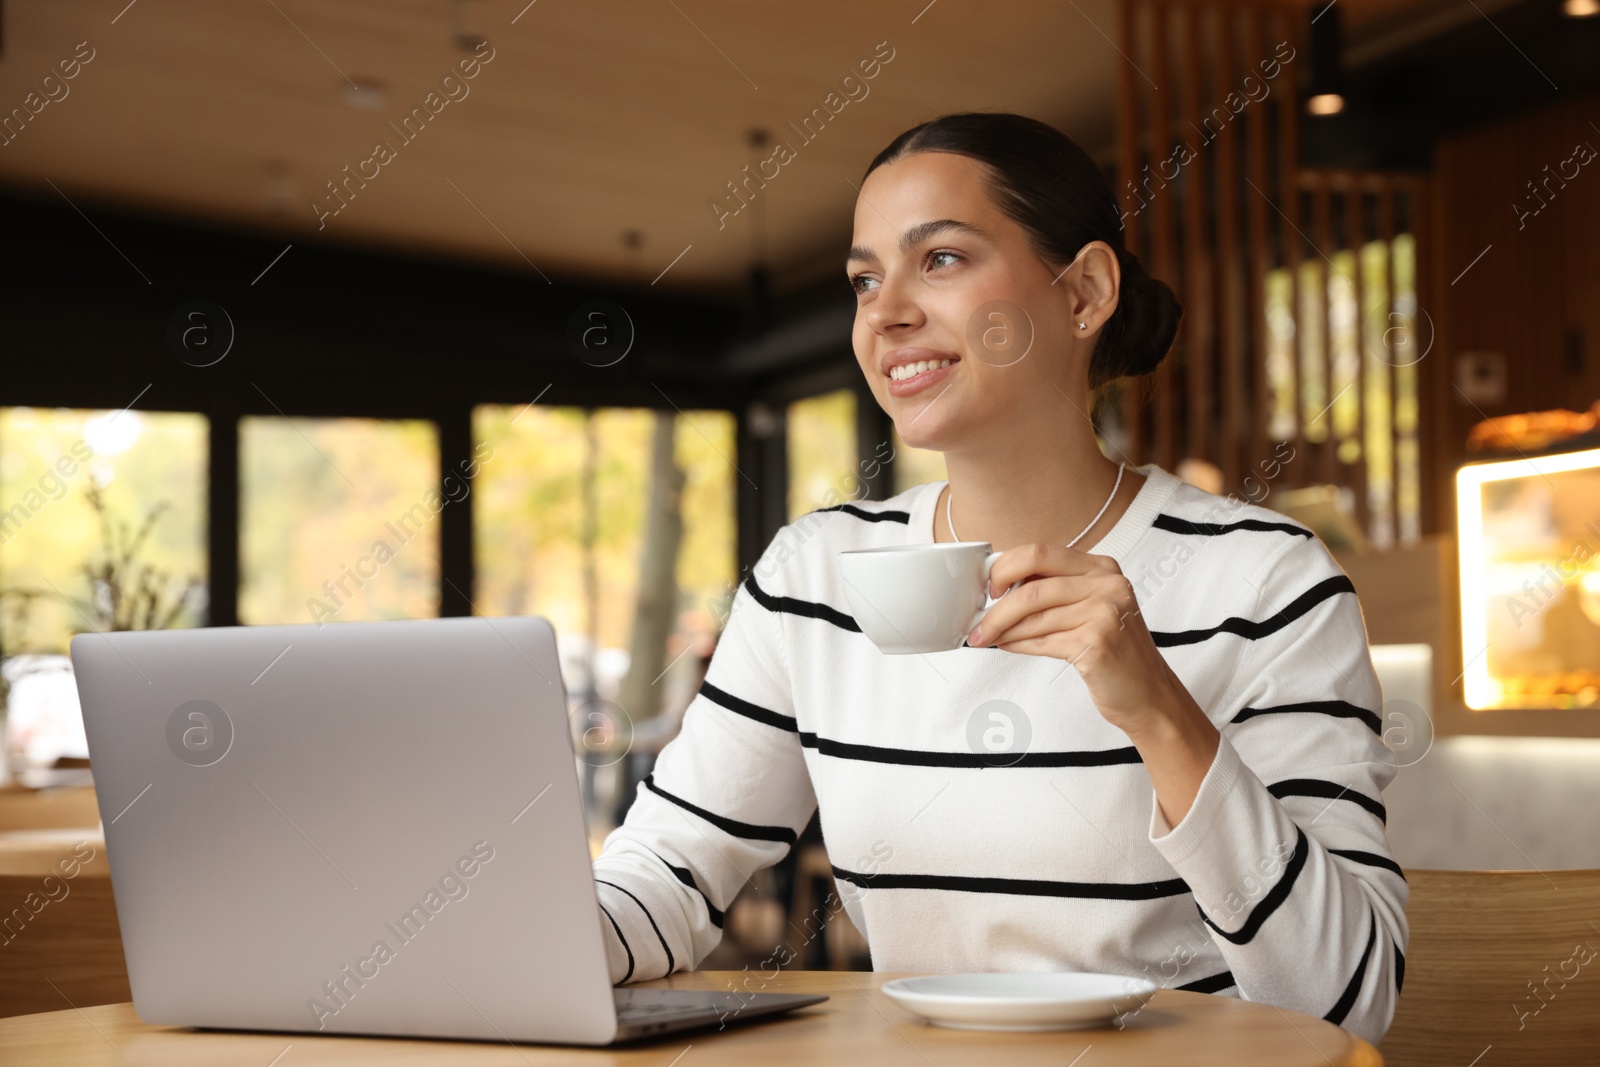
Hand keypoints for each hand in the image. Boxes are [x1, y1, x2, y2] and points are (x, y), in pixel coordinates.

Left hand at [967, 543, 1190, 737]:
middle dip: (996, 607)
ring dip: (1001, 630)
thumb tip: (1000, 586)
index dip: (1006, 568)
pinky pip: (1042, 641)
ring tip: (985, 638)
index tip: (989, 587)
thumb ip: (1055, 590)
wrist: (1149, 694)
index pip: (1040, 552)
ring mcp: (1105, 613)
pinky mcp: (1098, 643)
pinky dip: (1018, 645)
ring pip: (1033, 617)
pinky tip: (1007, 646)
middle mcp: (1107, 584)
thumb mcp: (1091, 607)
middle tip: (977, 622)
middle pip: (1032, 587)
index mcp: (1102, 567)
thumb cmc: (1114, 650)